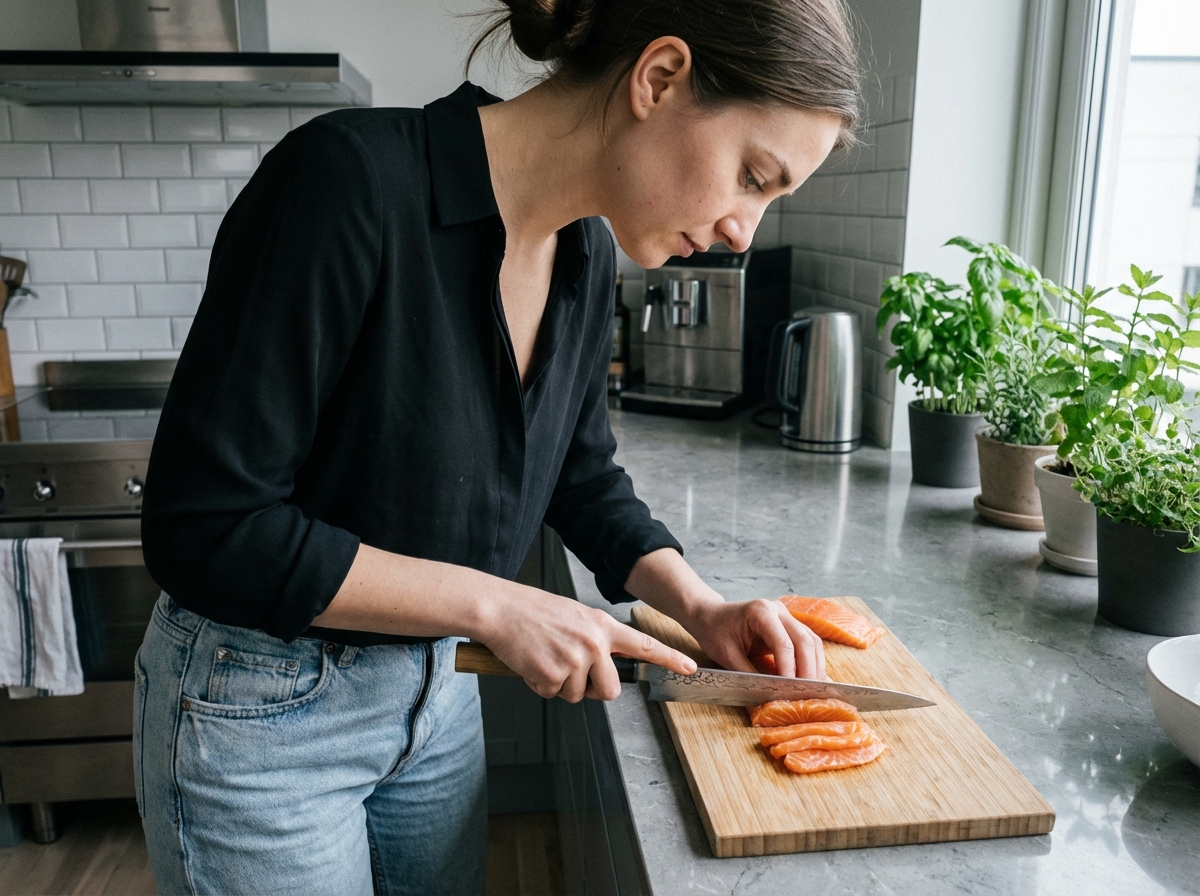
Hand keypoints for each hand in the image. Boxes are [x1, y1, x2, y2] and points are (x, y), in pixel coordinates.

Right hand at [479, 586, 696, 702]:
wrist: (500, 609)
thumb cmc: (533, 612)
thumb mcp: (576, 617)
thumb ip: (596, 639)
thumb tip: (605, 667)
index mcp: (602, 626)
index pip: (643, 644)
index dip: (669, 658)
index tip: (690, 667)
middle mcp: (594, 643)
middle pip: (610, 690)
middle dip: (591, 688)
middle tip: (569, 670)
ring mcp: (575, 660)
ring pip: (578, 696)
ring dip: (560, 685)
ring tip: (545, 657)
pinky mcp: (553, 675)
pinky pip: (553, 695)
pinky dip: (540, 685)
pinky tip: (532, 662)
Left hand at [684, 598, 826, 680]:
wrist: (711, 616)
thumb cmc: (715, 633)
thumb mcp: (727, 656)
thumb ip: (750, 674)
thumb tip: (771, 694)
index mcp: (760, 612)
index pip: (783, 643)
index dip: (789, 668)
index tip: (790, 690)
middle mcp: (778, 610)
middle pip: (805, 640)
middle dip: (809, 669)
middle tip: (808, 694)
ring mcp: (786, 615)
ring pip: (812, 641)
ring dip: (815, 666)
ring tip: (813, 690)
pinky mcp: (789, 624)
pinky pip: (808, 642)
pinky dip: (812, 661)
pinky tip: (811, 678)